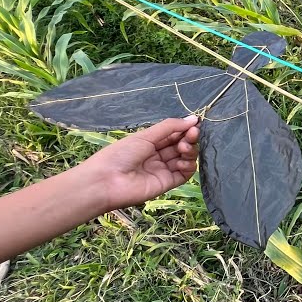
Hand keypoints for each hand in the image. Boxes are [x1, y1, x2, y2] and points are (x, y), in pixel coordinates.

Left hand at [76, 116, 199, 210]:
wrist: (106, 181)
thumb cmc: (121, 154)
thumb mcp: (145, 136)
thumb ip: (170, 127)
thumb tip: (194, 118)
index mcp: (149, 143)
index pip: (173, 134)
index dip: (184, 129)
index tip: (195, 124)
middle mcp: (157, 156)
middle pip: (181, 145)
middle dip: (189, 138)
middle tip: (192, 134)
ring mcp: (163, 170)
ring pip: (185, 158)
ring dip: (189, 151)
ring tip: (183, 148)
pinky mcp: (167, 183)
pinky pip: (184, 174)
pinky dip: (188, 166)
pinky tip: (183, 161)